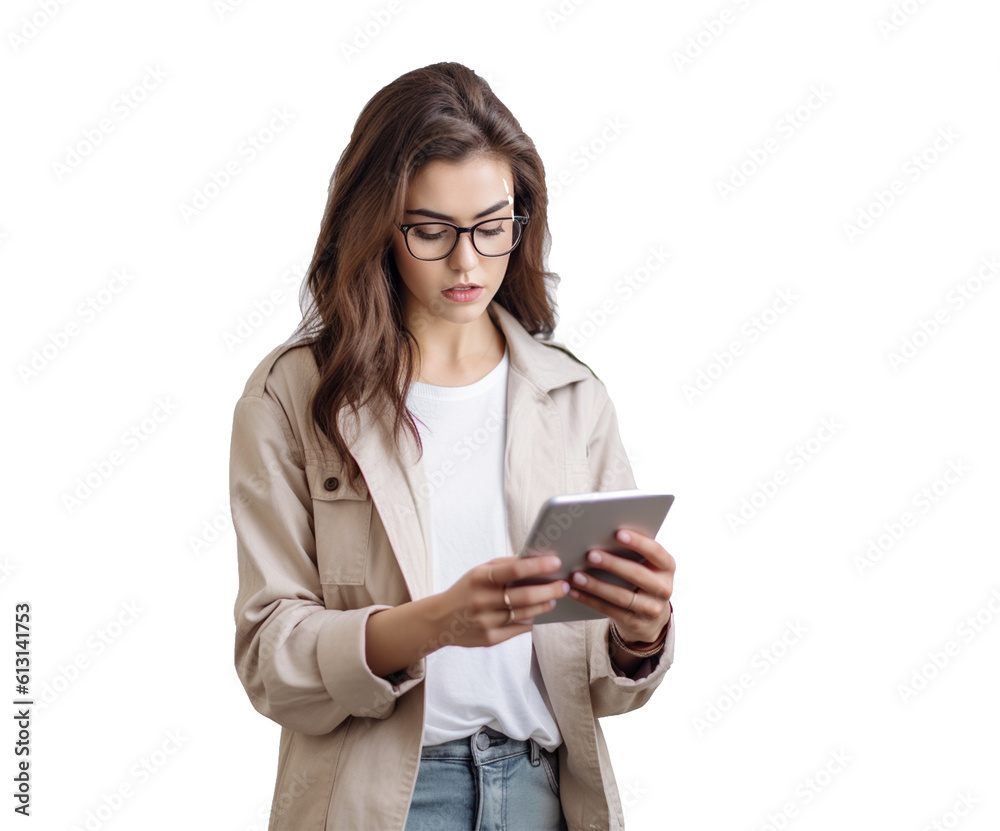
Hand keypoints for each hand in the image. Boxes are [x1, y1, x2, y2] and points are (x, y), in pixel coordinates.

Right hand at [437, 555, 570, 647]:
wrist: (440, 620)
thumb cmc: (467, 590)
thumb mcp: (479, 572)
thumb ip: (505, 565)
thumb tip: (537, 560)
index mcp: (479, 578)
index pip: (513, 570)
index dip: (537, 566)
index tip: (556, 562)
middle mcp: (482, 601)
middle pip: (524, 596)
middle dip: (549, 590)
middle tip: (564, 585)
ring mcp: (486, 622)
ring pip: (525, 614)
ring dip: (543, 605)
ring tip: (554, 598)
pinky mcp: (489, 639)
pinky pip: (518, 628)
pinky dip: (531, 620)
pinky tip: (538, 612)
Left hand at [568, 528, 673, 644]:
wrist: (651, 617)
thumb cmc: (642, 579)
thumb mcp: (646, 565)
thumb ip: (632, 552)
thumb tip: (601, 535)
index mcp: (667, 567)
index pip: (655, 552)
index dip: (638, 542)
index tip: (618, 533)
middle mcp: (663, 588)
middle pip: (637, 574)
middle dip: (612, 564)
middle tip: (590, 555)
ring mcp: (651, 608)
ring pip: (621, 596)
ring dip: (596, 585)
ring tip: (576, 576)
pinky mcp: (635, 623)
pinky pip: (610, 610)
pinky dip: (590, 600)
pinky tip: (575, 591)